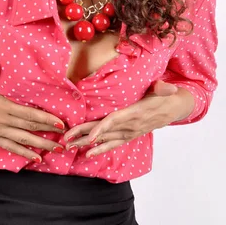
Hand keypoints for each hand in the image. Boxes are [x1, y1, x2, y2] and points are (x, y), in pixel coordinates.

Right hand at [0, 58, 67, 162]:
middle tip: (65, 138)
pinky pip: (9, 147)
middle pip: (29, 129)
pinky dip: (23, 153)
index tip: (59, 122)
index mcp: (0, 105)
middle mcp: (0, 120)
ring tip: (55, 150)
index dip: (45, 119)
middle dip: (48, 134)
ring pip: (22, 141)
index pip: (28, 114)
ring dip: (40, 146)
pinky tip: (34, 159)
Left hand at [63, 80, 187, 158]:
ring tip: (70, 146)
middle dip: (84, 136)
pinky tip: (88, 153)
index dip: (102, 129)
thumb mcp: (164, 89)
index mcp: (135, 112)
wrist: (174, 107)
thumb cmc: (165, 96)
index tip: (90, 137)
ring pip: (105, 139)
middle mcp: (130, 126)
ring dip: (86, 143)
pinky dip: (101, 148)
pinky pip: (113, 144)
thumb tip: (167, 87)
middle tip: (66, 140)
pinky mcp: (129, 135)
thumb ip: (162, 88)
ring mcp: (130, 132)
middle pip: (104, 132)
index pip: (115, 121)